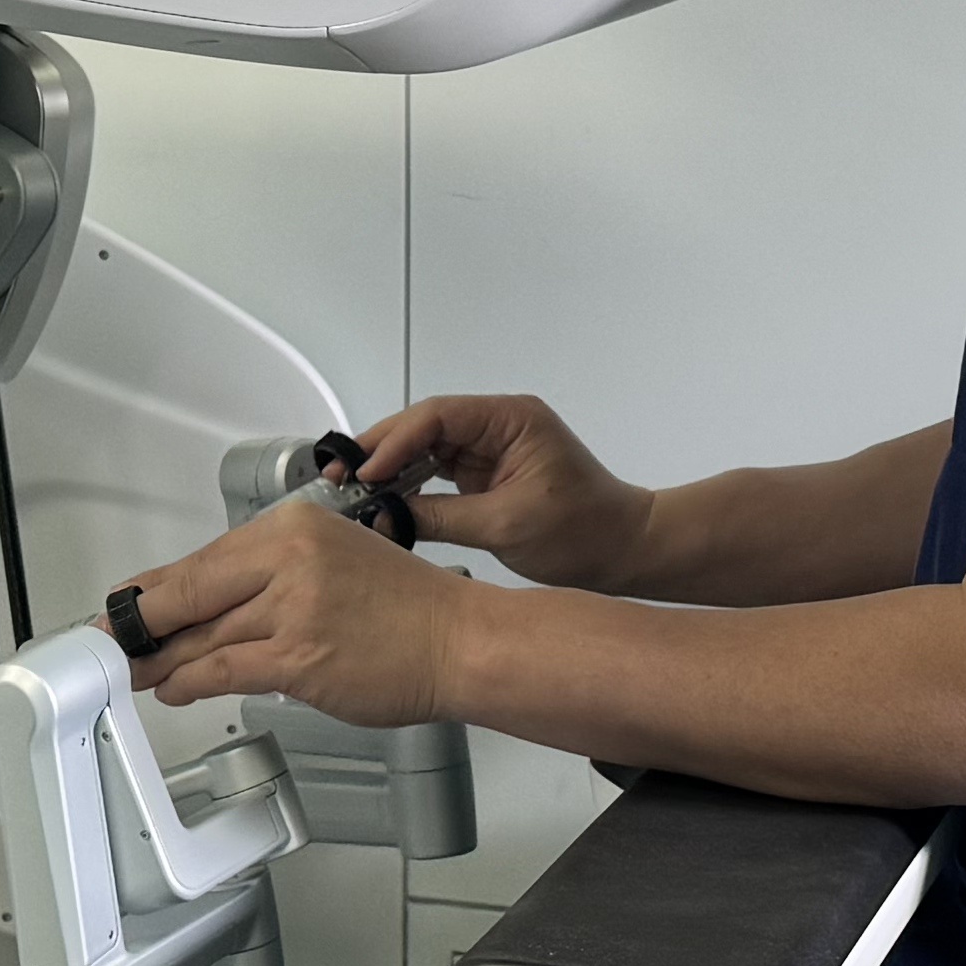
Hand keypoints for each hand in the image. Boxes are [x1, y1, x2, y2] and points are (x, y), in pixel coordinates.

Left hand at [120, 500, 469, 728]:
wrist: (460, 641)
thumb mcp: (334, 559)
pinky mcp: (298, 659)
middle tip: (112, 638)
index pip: (204, 558)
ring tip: (137, 670)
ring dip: (162, 660)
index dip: (156, 588)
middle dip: (143, 623)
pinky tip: (174, 688)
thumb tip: (209, 601)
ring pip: (202, 636)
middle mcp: (288, 559)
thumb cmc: (408, 608)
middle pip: (191, 593)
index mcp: (293, 526)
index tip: (127, 602)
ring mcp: (292, 610)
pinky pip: (223, 669)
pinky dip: (190, 682)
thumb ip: (272, 575)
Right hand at [349, 395, 652, 591]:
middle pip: (425, 426)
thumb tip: (387, 514)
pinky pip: (438, 471)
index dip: (395, 440)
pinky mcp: (487, 474)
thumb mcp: (507, 525)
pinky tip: (384, 500)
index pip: (438, 416)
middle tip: (340, 475)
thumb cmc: (586, 531)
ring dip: (391, 467)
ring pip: (426, 448)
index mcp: (512, 419)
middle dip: (382, 449)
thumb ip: (441, 516)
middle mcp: (499, 425)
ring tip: (351, 488)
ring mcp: (492, 448)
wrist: (625, 550)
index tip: (366, 469)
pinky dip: (410, 486)